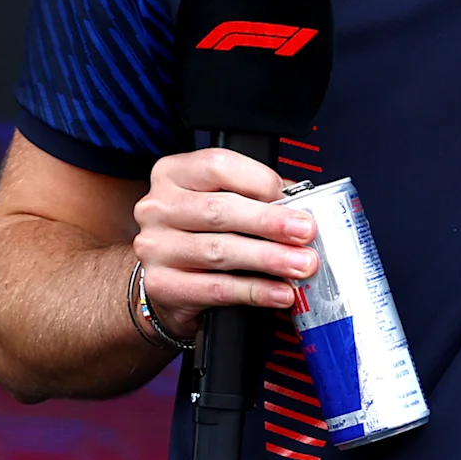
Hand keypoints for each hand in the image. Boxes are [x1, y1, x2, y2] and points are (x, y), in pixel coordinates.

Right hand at [131, 148, 318, 339]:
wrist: (166, 283)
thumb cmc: (199, 235)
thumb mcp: (218, 203)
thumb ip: (253, 197)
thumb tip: (299, 205)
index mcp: (172, 175)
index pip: (217, 165)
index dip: (261, 180)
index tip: (293, 200)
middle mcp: (158, 208)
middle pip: (219, 209)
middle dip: (269, 222)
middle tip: (305, 233)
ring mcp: (155, 248)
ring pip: (219, 250)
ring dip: (268, 258)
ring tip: (299, 265)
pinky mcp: (162, 286)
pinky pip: (217, 289)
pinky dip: (255, 292)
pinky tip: (279, 293)